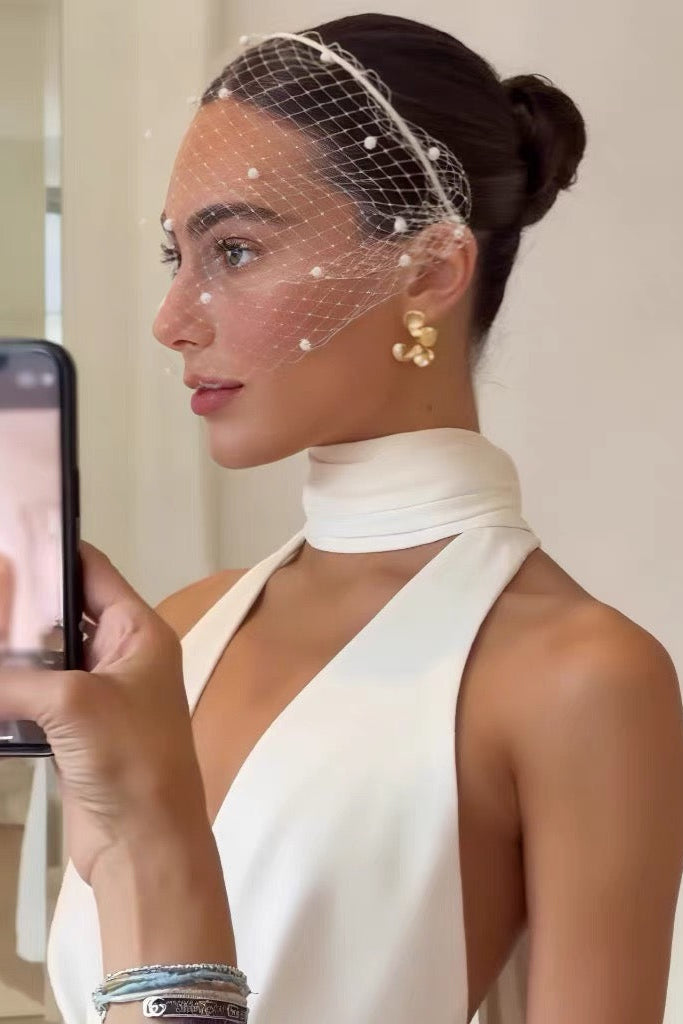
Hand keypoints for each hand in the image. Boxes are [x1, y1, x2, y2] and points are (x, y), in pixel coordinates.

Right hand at [0, 541, 210, 885]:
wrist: (145, 842)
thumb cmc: (130, 759)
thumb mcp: (73, 703)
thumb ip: (15, 677)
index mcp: (140, 633)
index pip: (94, 573)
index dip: (55, 552)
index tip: (10, 538)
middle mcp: (123, 656)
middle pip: (66, 613)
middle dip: (22, 605)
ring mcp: (99, 694)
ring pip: (47, 657)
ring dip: (12, 650)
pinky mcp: (76, 731)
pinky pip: (36, 696)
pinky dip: (9, 688)